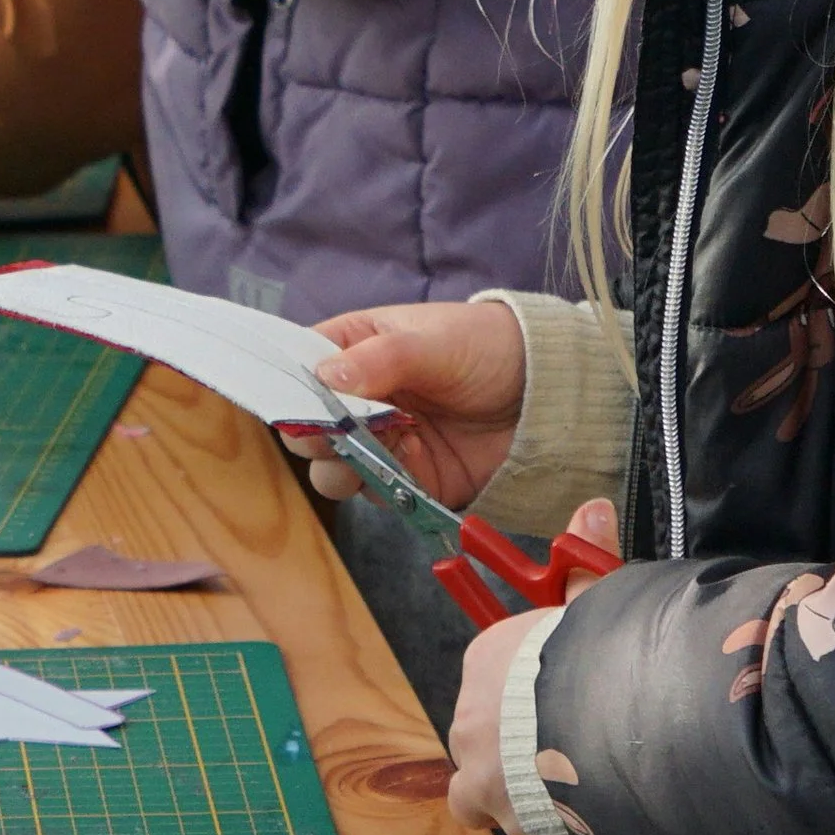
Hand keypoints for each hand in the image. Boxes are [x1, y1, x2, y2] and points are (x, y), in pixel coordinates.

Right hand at [293, 301, 529, 512]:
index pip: (300, 366)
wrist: (546, 396)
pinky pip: (377, 492)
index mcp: (353, 348)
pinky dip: (381, 486)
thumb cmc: (483, 347)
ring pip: (332, 466)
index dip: (288, 384)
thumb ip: (380, 360)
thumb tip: (325, 378)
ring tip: (365, 455)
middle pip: (306, 424)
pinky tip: (406, 465)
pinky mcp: (410, 479)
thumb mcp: (431, 342)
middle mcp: (357, 398)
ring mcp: (382, 441)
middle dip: (311, 432)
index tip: (293, 400)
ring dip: (340, 465)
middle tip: (330, 433)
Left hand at [447, 498, 618, 834]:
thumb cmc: (599, 656)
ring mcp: (483, 772)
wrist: (610, 722)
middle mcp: (470, 717)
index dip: (521, 701)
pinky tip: (583, 823)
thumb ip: (589, 566)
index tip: (554, 708)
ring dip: (519, 799)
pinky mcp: (508, 816)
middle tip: (562, 758)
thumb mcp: (594, 603)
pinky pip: (518, 832)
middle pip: (479, 743)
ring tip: (570, 796)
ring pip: (484, 796)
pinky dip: (544, 833)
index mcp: (484, 661)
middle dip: (513, 756)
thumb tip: (594, 508)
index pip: (487, 682)